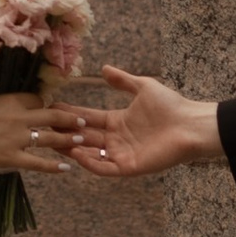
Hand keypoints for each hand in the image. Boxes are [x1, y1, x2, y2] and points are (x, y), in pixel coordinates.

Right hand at [0, 91, 83, 176]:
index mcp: (9, 100)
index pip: (38, 99)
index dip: (47, 104)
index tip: (54, 108)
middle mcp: (18, 117)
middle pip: (51, 115)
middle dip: (69, 118)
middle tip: (83, 121)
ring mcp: (16, 138)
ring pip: (49, 138)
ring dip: (67, 139)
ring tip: (81, 140)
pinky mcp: (11, 157)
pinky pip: (37, 163)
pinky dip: (53, 166)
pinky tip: (66, 168)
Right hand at [56, 67, 224, 177]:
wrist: (190, 125)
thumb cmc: (171, 106)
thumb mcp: (143, 88)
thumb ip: (122, 81)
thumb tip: (104, 69)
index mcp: (118, 121)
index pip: (88, 119)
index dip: (71, 114)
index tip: (52, 106)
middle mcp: (117, 139)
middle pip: (85, 137)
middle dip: (65, 132)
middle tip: (45, 125)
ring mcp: (121, 154)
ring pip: (90, 154)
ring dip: (72, 148)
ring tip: (53, 140)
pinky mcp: (128, 167)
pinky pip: (104, 167)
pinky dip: (89, 162)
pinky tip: (75, 154)